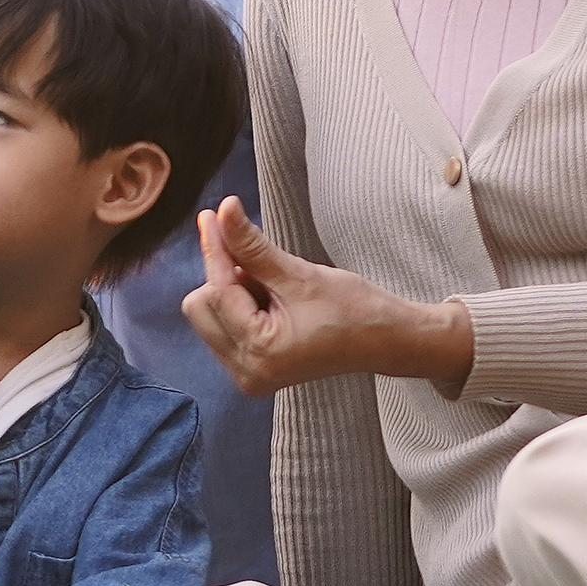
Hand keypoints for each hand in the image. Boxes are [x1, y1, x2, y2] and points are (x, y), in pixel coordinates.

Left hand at [179, 200, 473, 397]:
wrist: (385, 341)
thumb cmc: (353, 309)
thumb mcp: (299, 274)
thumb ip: (252, 245)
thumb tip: (223, 210)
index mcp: (261, 353)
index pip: (217, 291)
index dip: (216, 249)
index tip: (210, 215)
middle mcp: (247, 372)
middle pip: (201, 306)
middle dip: (228, 278)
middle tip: (269, 272)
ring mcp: (247, 375)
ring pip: (209, 314)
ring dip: (235, 292)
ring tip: (280, 294)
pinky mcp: (251, 371)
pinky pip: (223, 326)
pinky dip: (240, 306)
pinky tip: (275, 305)